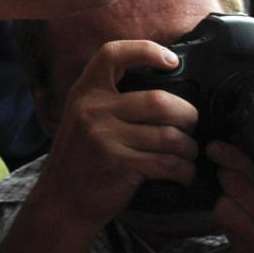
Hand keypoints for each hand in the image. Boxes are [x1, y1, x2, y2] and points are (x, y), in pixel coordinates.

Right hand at [34, 39, 200, 228]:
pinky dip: (184, 170)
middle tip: (192, 127)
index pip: (112, 55)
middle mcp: (92, 110)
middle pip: (160, 102)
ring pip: (169, 135)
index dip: (145, 50)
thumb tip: (165, 84)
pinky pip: (167, 163)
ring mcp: (104, 137)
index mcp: (85, 93)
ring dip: (189, 148)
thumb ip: (113, 101)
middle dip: (187, 116)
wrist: (61, 202)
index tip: (171, 60)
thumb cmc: (84, 159)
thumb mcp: (85, 119)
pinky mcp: (118, 164)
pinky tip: (184, 174)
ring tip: (189, 155)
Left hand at [208, 141, 253, 252]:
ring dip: (226, 198)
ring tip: (235, 195)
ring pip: (223, 209)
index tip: (222, 146)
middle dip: (225, 172)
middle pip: (233, 186)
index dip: (233, 155)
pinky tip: (242, 219)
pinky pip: (229, 232)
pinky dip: (232, 221)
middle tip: (225, 166)